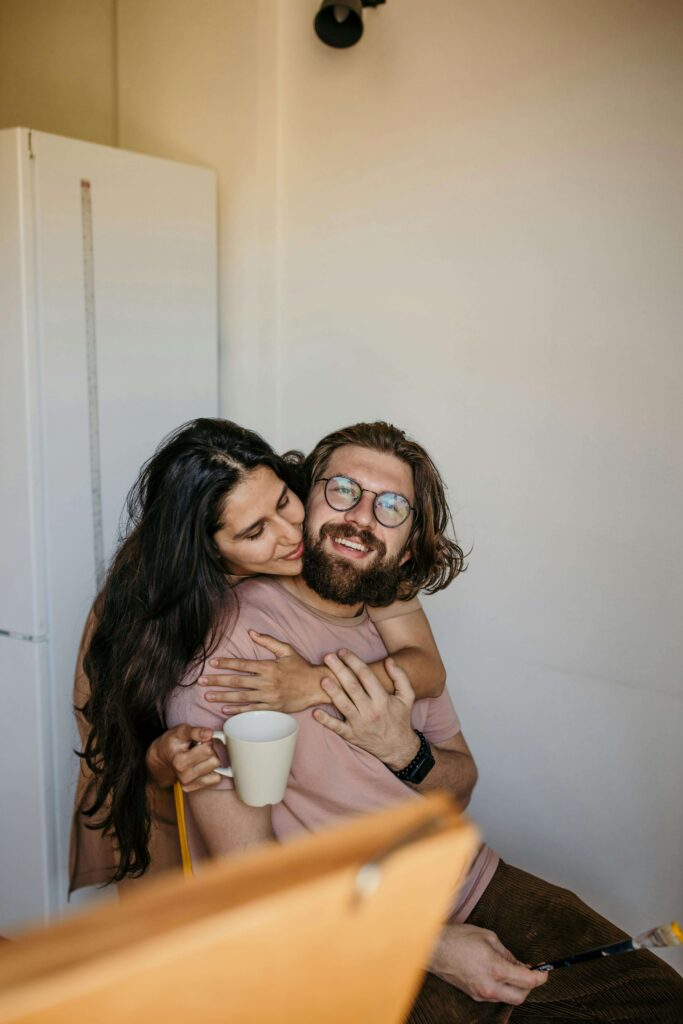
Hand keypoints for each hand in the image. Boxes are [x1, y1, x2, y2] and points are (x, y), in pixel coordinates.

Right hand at [146, 724, 221, 791]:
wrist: (162, 758)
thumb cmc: (172, 742)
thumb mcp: (181, 731)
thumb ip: (195, 731)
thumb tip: (209, 734)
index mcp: (180, 762)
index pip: (208, 750)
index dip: (207, 741)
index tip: (200, 741)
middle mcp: (184, 776)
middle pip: (214, 761)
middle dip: (211, 752)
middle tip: (200, 749)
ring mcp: (188, 784)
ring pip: (216, 770)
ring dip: (211, 761)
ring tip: (199, 757)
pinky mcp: (194, 788)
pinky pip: (216, 779)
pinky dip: (212, 771)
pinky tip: (201, 766)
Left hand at [198, 632, 322, 712]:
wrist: (316, 686)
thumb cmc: (301, 667)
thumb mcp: (287, 650)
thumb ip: (268, 641)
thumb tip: (251, 633)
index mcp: (268, 666)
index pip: (242, 664)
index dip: (226, 664)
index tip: (212, 663)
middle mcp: (266, 682)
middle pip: (237, 682)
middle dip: (217, 681)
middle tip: (202, 681)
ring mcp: (268, 696)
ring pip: (241, 697)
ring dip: (223, 697)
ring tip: (208, 696)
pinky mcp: (272, 708)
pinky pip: (252, 710)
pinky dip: (238, 711)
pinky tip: (225, 710)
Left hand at [313, 650, 418, 768]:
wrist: (398, 748)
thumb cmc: (400, 718)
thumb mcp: (407, 697)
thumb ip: (400, 677)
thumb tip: (389, 660)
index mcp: (383, 699)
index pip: (366, 675)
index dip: (353, 661)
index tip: (342, 651)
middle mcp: (371, 711)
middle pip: (352, 687)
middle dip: (339, 670)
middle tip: (327, 657)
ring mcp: (360, 724)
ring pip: (344, 705)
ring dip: (332, 692)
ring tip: (322, 679)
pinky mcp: (352, 735)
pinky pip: (337, 728)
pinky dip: (326, 721)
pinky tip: (315, 712)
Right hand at [431, 924, 546, 1004]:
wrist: (434, 949)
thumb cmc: (458, 938)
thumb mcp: (487, 936)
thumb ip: (506, 952)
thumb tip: (518, 964)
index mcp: (495, 968)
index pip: (527, 981)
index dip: (540, 977)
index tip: (545, 971)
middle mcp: (489, 986)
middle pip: (520, 996)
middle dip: (529, 986)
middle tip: (530, 972)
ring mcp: (481, 993)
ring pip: (507, 998)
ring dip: (515, 987)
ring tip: (513, 970)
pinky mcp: (473, 995)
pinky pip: (495, 995)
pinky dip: (502, 987)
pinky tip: (499, 974)